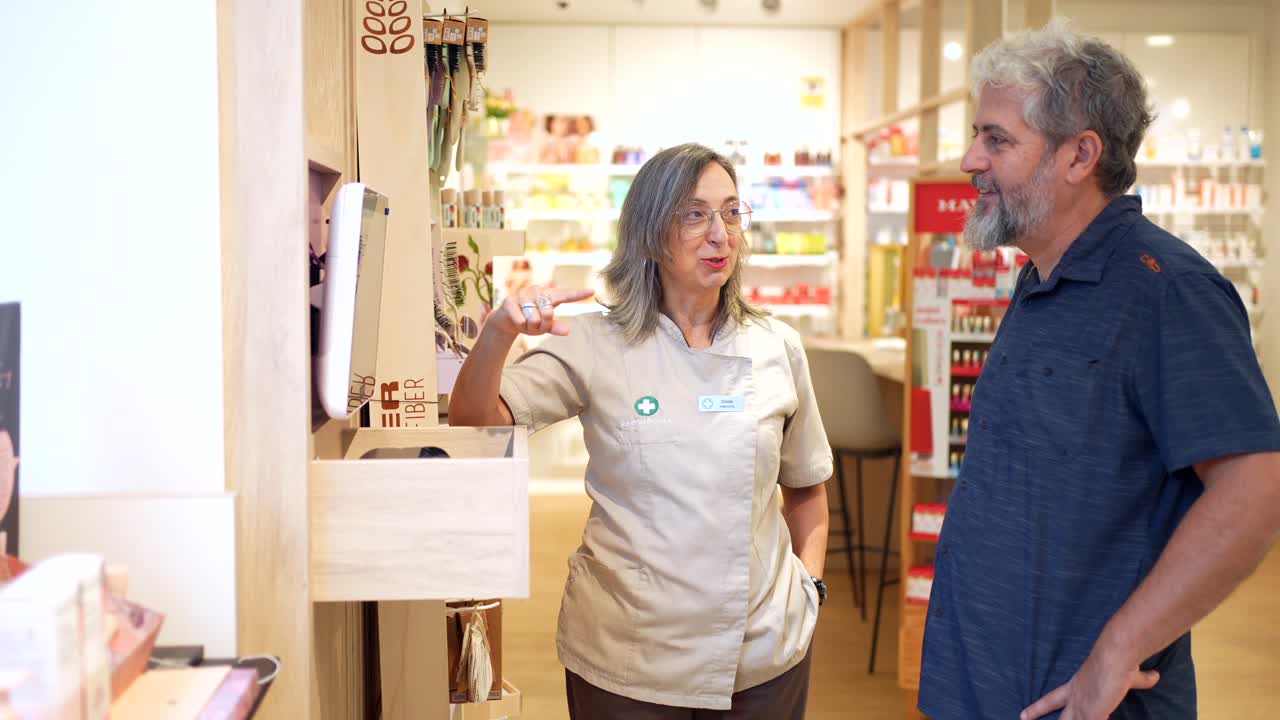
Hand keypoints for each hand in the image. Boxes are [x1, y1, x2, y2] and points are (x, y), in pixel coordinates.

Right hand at [492, 285, 593, 338]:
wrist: (507, 320)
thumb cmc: (530, 321)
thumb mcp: (544, 326)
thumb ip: (555, 327)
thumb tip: (567, 331)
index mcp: (549, 295)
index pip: (566, 295)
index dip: (579, 294)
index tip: (593, 291)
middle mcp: (537, 291)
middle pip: (548, 314)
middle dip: (542, 326)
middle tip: (535, 325)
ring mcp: (523, 294)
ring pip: (534, 319)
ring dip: (530, 327)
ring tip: (526, 321)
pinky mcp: (510, 301)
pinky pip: (521, 321)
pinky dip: (520, 326)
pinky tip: (516, 320)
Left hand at [1021, 649, 1158, 719]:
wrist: (1116, 654)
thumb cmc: (1121, 661)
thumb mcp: (1130, 674)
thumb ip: (1140, 679)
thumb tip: (1154, 676)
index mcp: (1076, 686)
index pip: (1052, 699)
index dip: (1039, 708)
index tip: (1024, 715)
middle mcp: (1075, 697)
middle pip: (1056, 715)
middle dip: (1040, 717)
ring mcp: (1082, 706)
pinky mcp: (1092, 713)